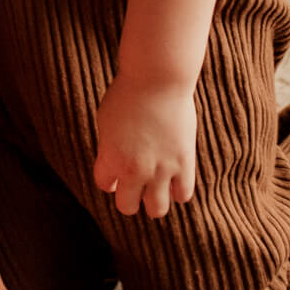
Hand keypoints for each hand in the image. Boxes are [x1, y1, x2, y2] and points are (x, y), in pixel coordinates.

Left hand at [93, 71, 197, 216]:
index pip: (105, 185)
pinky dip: (178, 191)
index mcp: (109, 158)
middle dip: (129, 198)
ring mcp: (160, 169)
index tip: (116, 173)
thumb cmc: (127, 94)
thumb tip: (114, 166)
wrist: (156, 79)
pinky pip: (183, 195)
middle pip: (127, 207)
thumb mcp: (106, 121)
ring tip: (156, 188)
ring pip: (157, 209)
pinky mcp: (184, 164)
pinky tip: (175, 178)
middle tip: (135, 184)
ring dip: (154, 202)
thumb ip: (109, 148)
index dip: (110, 180)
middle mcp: (133, 169)